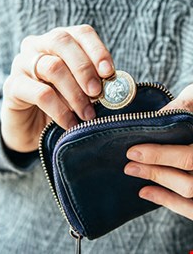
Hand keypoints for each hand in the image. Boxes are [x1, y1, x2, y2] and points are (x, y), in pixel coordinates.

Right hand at [1, 25, 113, 152]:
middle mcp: (36, 45)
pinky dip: (59, 110)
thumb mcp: (78, 90)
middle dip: (84, 68)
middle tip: (97, 93)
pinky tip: (70, 124)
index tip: (109, 72)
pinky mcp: (11, 86)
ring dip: (75, 93)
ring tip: (87, 114)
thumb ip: (94, 83)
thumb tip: (116, 86)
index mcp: (57, 41)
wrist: (29, 128)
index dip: (97, 50)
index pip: (80, 33)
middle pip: (62, 41)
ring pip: (52, 67)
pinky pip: (40, 93)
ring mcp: (21, 64)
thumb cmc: (59, 104)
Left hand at [124, 84, 192, 219]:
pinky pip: (191, 208)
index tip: (132, 151)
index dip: (159, 156)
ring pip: (189, 193)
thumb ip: (184, 105)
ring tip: (132, 171)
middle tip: (128, 164)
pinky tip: (144, 191)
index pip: (188, 157)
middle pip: (188, 182)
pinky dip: (168, 201)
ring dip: (158, 184)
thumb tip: (155, 117)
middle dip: (154, 172)